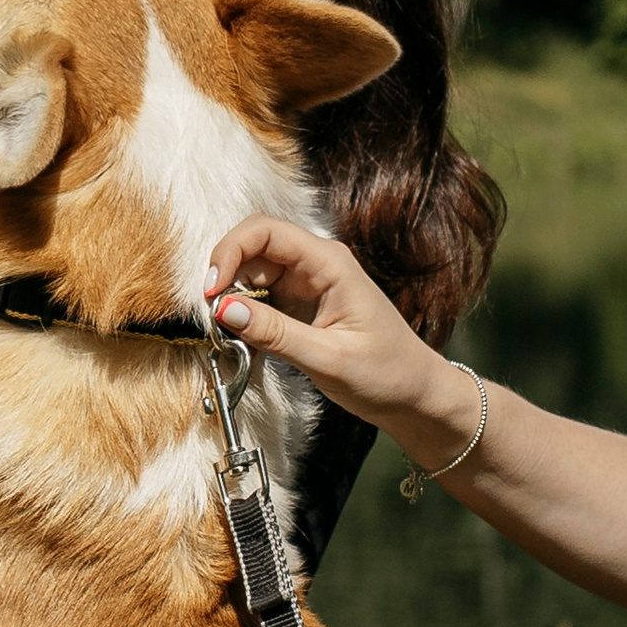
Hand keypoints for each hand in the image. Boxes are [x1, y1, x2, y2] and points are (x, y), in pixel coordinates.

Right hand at [203, 216, 478, 469]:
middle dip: (223, 276)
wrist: (415, 396)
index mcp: (329, 263)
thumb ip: (274, 333)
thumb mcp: (328, 358)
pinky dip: (242, 315)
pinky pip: (258, 298)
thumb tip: (222, 309)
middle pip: (251, 248)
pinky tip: (242, 340)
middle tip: (212, 317)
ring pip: (250, 274)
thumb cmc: (387, 373)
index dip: (229, 252)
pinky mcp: (298, 306)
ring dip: (230, 298)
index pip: (265, 231)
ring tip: (227, 334)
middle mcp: (315, 265)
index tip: (211, 292)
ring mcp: (305, 285)